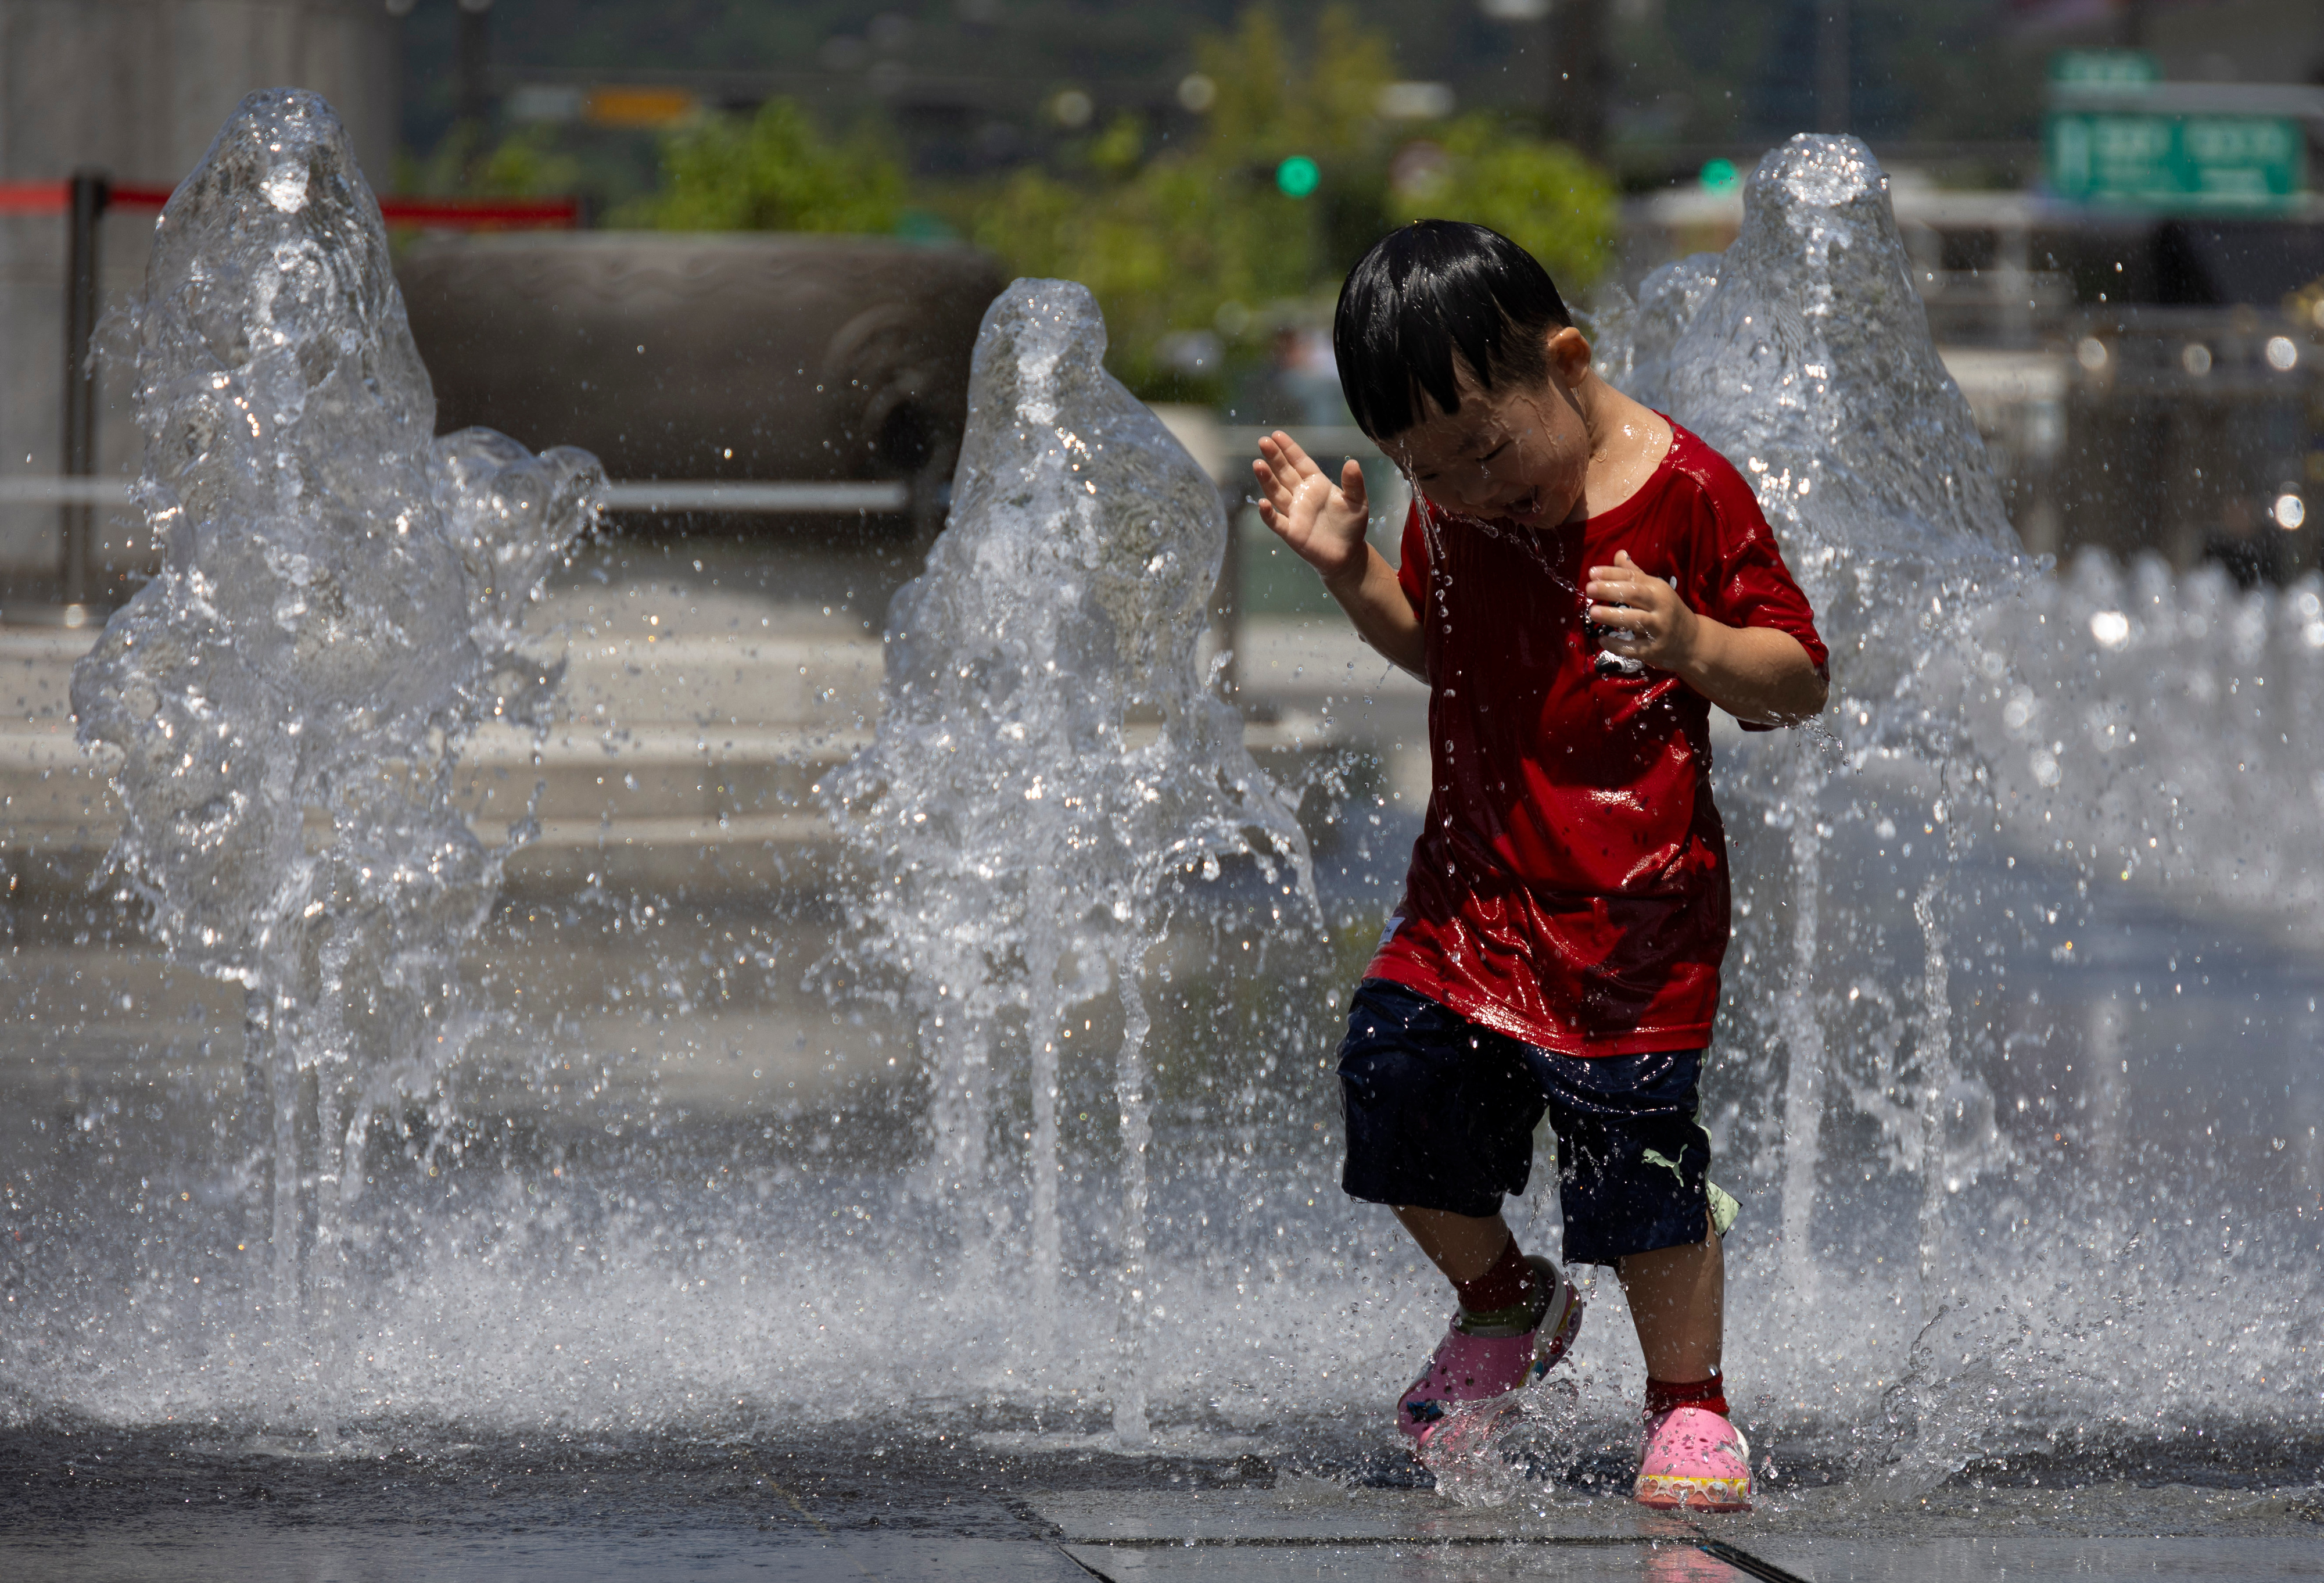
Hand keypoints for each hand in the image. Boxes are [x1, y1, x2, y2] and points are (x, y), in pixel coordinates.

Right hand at [1251, 431, 1369, 589]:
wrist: (1347, 554)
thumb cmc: (1351, 525)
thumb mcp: (1358, 501)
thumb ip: (1354, 482)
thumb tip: (1352, 463)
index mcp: (1316, 483)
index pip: (1299, 462)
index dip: (1289, 449)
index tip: (1277, 435)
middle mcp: (1301, 495)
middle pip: (1284, 473)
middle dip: (1274, 458)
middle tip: (1263, 441)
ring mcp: (1294, 513)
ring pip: (1276, 492)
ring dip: (1267, 479)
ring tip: (1258, 464)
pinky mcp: (1291, 532)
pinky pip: (1276, 521)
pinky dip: (1268, 513)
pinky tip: (1262, 503)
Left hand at [1585, 550, 1698, 671]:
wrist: (1693, 640)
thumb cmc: (1668, 611)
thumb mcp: (1656, 590)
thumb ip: (1635, 574)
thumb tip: (1619, 554)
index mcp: (1658, 589)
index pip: (1633, 578)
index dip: (1612, 574)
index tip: (1592, 572)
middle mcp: (1660, 607)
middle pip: (1635, 595)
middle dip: (1611, 590)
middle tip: (1589, 589)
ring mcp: (1659, 629)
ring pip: (1636, 620)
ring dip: (1613, 616)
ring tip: (1592, 612)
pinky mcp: (1655, 649)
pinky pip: (1634, 648)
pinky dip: (1617, 645)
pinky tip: (1602, 639)